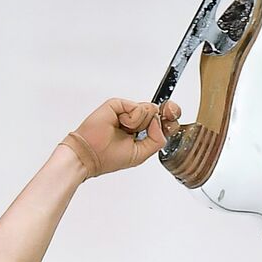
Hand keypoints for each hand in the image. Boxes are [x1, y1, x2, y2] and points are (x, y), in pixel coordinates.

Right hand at [60, 98, 181, 179]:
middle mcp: (137, 120)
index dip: (170, 119)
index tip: (171, 120)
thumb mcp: (142, 154)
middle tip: (144, 131)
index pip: (163, 121)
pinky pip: (138, 107)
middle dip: (159, 121)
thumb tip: (159, 121)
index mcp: (143, 132)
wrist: (90, 154)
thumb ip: (157, 139)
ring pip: (150, 109)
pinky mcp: (119, 104)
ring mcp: (128, 111)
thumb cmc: (109, 156)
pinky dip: (132, 119)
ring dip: (139, 124)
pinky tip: (120, 124)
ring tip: (124, 131)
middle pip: (159, 112)